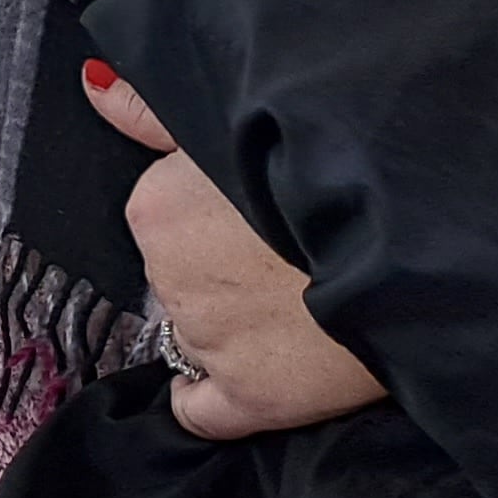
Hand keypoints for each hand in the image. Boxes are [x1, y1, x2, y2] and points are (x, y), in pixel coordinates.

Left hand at [88, 67, 385, 440]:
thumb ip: (151, 111)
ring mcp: (206, 342)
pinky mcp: (251, 398)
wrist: (404, 236)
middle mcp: (167, 279)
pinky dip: (210, 401)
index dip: (205, 226)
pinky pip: (203, 412)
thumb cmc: (320, 168)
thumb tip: (93, 85)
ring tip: (292, 307)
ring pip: (198, 337)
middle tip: (279, 262)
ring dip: (232, 327)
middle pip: (181, 282)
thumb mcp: (229, 120)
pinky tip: (237, 382)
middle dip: (219, 274)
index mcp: (154, 209)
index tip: (247, 223)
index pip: (162, 225)